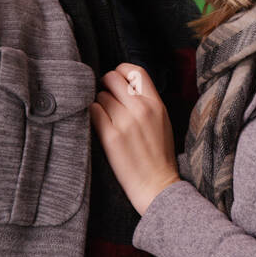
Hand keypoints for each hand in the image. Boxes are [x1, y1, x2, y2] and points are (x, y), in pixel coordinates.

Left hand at [88, 63, 180, 214]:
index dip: (121, 71)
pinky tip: (100, 126)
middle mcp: (141, 109)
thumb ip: (146, 101)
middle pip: (112, 78)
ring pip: (100, 96)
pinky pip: (93, 112)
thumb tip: (124, 84)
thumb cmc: (158, 154)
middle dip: (105, 85)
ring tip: (107, 119)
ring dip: (100, 104)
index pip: (136, 71)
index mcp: (156, 104)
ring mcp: (125, 122)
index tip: (116, 78)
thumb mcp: (162, 121)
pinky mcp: (110, 136)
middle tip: (106, 96)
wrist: (157, 185)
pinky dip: (93, 116)